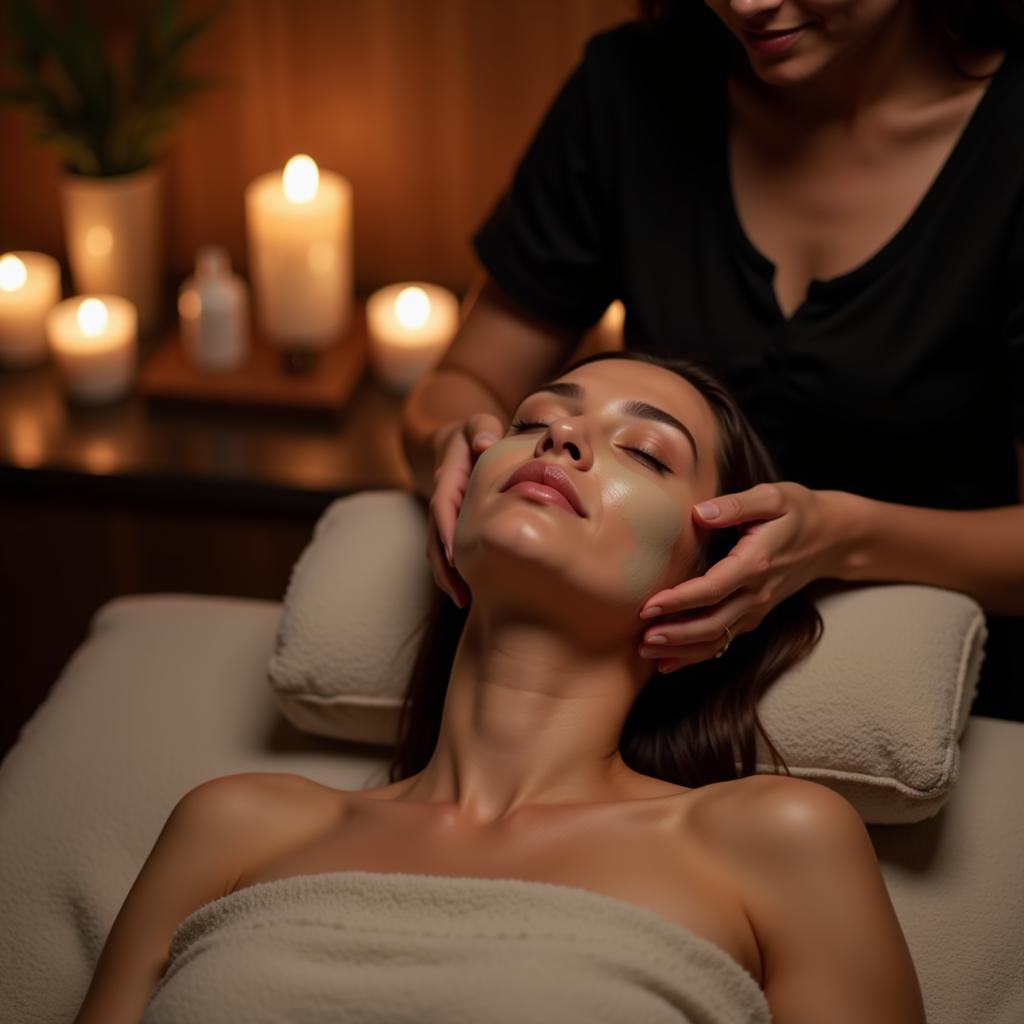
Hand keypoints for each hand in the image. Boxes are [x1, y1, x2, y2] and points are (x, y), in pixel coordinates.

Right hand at [427, 412, 505, 607]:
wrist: (460, 440)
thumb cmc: (475, 432)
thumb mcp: (477, 423)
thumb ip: (481, 428)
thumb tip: (484, 444)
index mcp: (447, 478)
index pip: (443, 507)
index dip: (448, 532)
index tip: (457, 558)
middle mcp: (441, 499)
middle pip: (436, 537)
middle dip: (444, 568)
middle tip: (460, 595)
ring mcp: (444, 514)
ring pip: (438, 549)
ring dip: (447, 577)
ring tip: (463, 602)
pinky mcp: (451, 525)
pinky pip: (447, 550)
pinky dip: (454, 572)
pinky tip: (468, 593)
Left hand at [637, 483, 839, 670]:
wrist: (833, 537)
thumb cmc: (798, 511)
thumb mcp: (772, 497)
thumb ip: (735, 504)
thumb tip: (699, 512)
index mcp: (756, 563)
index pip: (712, 589)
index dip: (679, 601)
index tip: (648, 605)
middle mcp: (757, 593)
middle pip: (712, 624)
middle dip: (675, 635)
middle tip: (641, 639)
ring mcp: (757, 608)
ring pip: (718, 639)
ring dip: (682, 650)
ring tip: (647, 652)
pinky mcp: (755, 614)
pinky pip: (725, 640)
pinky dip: (697, 654)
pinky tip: (669, 662)